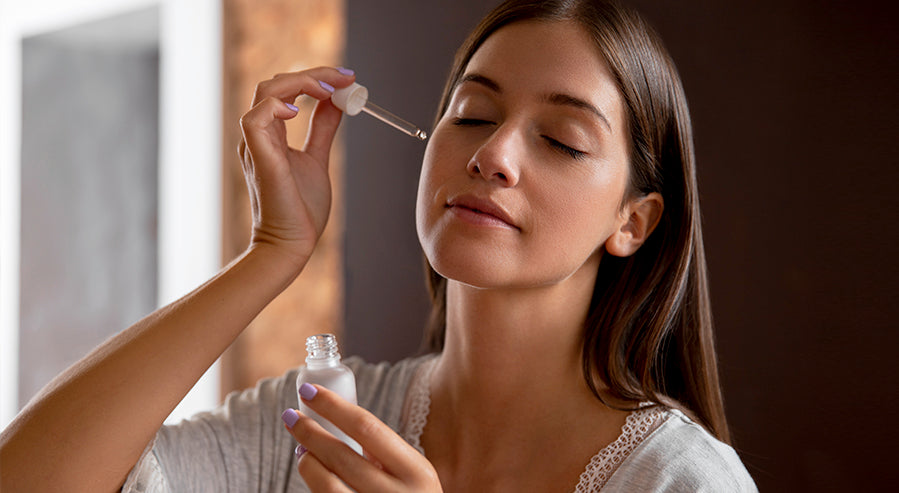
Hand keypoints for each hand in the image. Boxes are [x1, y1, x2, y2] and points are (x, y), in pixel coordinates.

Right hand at [238, 67, 354, 267]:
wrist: (292, 243)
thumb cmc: (301, 208)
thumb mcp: (317, 159)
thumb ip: (323, 130)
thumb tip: (337, 102)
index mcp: (271, 134)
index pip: (285, 90)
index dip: (315, 78)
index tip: (347, 78)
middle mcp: (259, 135)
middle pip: (276, 84)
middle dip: (313, 75)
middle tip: (346, 78)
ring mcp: (255, 145)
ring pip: (266, 93)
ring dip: (301, 83)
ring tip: (330, 90)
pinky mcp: (258, 158)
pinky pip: (254, 120)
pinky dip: (276, 107)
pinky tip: (300, 111)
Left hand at [282, 384, 442, 491]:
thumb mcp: (415, 477)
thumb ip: (386, 454)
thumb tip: (339, 421)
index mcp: (418, 472)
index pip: (368, 427)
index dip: (334, 406)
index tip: (309, 392)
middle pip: (342, 454)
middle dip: (310, 431)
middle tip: (291, 416)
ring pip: (327, 485)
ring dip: (307, 462)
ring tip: (301, 448)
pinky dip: (315, 486)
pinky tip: (313, 474)